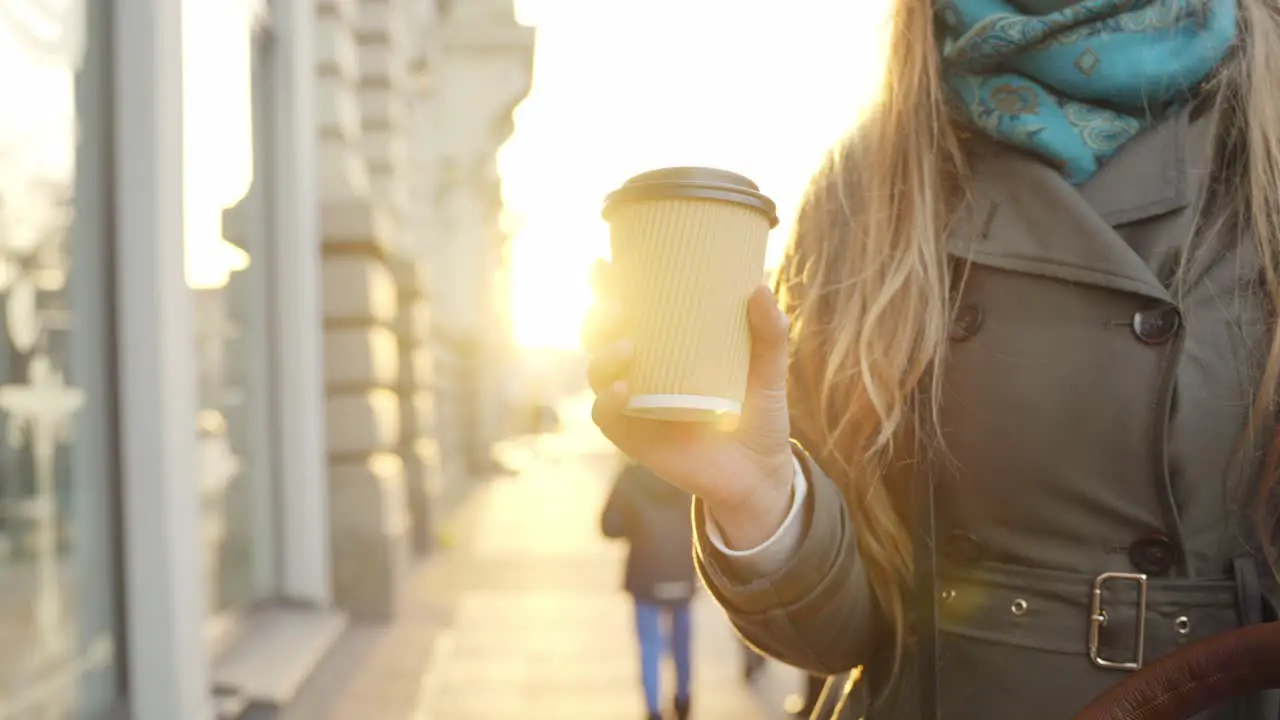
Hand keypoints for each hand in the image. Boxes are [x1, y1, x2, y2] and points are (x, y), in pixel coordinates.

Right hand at [581, 260, 795, 548]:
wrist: (760, 475)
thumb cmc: (759, 416)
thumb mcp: (768, 374)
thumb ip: (768, 335)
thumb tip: (759, 289)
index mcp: (669, 347)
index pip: (629, 310)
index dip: (608, 286)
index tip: (603, 264)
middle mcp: (645, 371)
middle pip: (601, 336)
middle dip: (598, 316)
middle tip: (618, 306)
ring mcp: (636, 404)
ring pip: (597, 371)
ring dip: (602, 355)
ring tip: (628, 347)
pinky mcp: (635, 437)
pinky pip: (607, 416)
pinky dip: (607, 401)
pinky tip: (622, 389)